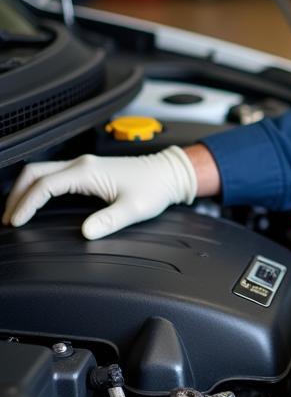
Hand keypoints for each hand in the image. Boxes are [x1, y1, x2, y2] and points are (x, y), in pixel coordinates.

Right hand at [2, 146, 197, 239]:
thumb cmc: (155, 187)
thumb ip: (110, 220)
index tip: (16, 221)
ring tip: (16, 212)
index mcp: (87, 172)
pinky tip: (37, 203)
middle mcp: (82, 164)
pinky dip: (39, 188)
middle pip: (34, 173)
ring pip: (42, 172)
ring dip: (26, 190)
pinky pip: (53, 176)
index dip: (27, 204)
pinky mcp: (88, 171)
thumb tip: (86, 232)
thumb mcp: (135, 208)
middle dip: (17, 195)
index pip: (45, 185)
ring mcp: (84, 166)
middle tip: (9, 217)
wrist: (169, 174)